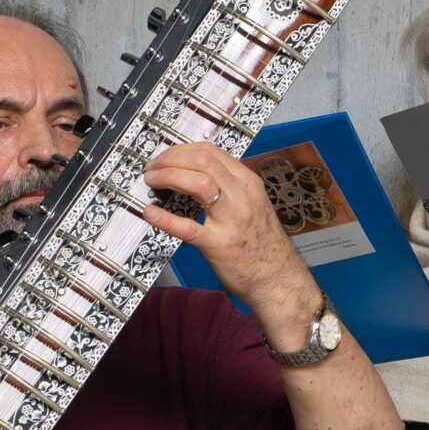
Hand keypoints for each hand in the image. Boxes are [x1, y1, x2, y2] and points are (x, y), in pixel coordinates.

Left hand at [135, 142, 316, 344]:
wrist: (278, 279)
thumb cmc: (261, 244)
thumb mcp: (251, 204)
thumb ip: (227, 188)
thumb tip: (192, 177)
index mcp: (248, 183)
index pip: (211, 152)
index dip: (180, 150)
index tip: (164, 158)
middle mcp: (242, 195)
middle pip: (202, 160)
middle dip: (170, 158)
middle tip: (152, 168)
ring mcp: (232, 220)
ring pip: (199, 183)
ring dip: (169, 176)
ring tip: (151, 182)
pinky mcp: (220, 245)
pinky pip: (189, 228)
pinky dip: (166, 218)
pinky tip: (150, 213)